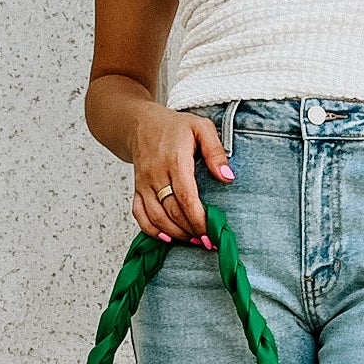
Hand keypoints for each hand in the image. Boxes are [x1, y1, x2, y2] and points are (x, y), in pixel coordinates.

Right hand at [130, 105, 234, 243]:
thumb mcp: (201, 127)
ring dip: (174, 233)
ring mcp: (144, 183)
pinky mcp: (136, 189)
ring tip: (192, 240)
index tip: (211, 232)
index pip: (186, 196)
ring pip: (156, 216)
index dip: (198, 218)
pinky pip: (139, 214)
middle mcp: (156, 174)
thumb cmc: (174, 127)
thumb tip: (227, 176)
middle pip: (172, 211)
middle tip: (207, 240)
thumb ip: (216, 150)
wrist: (140, 123)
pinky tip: (167, 237)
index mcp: (175, 160)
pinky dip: (151, 229)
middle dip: (190, 230)